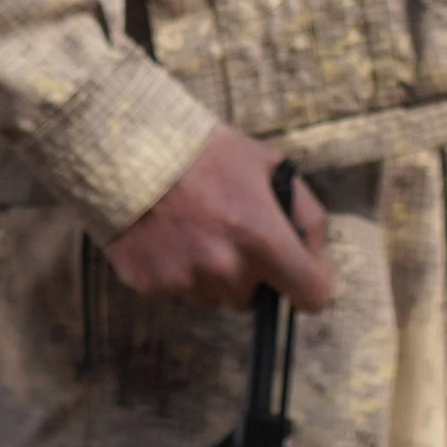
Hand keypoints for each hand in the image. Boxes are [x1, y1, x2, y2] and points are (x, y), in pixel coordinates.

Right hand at [104, 127, 335, 313]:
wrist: (132, 148)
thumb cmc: (207, 153)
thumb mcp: (270, 166)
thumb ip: (305, 214)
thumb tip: (315, 255)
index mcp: (264, 239)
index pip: (313, 296)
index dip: (310, 285)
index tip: (300, 276)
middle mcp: (227, 269)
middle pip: (254, 298)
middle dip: (250, 273)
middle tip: (230, 232)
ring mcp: (187, 281)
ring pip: (215, 297)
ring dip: (213, 275)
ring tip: (195, 229)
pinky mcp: (153, 286)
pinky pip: (180, 291)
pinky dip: (179, 271)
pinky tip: (170, 236)